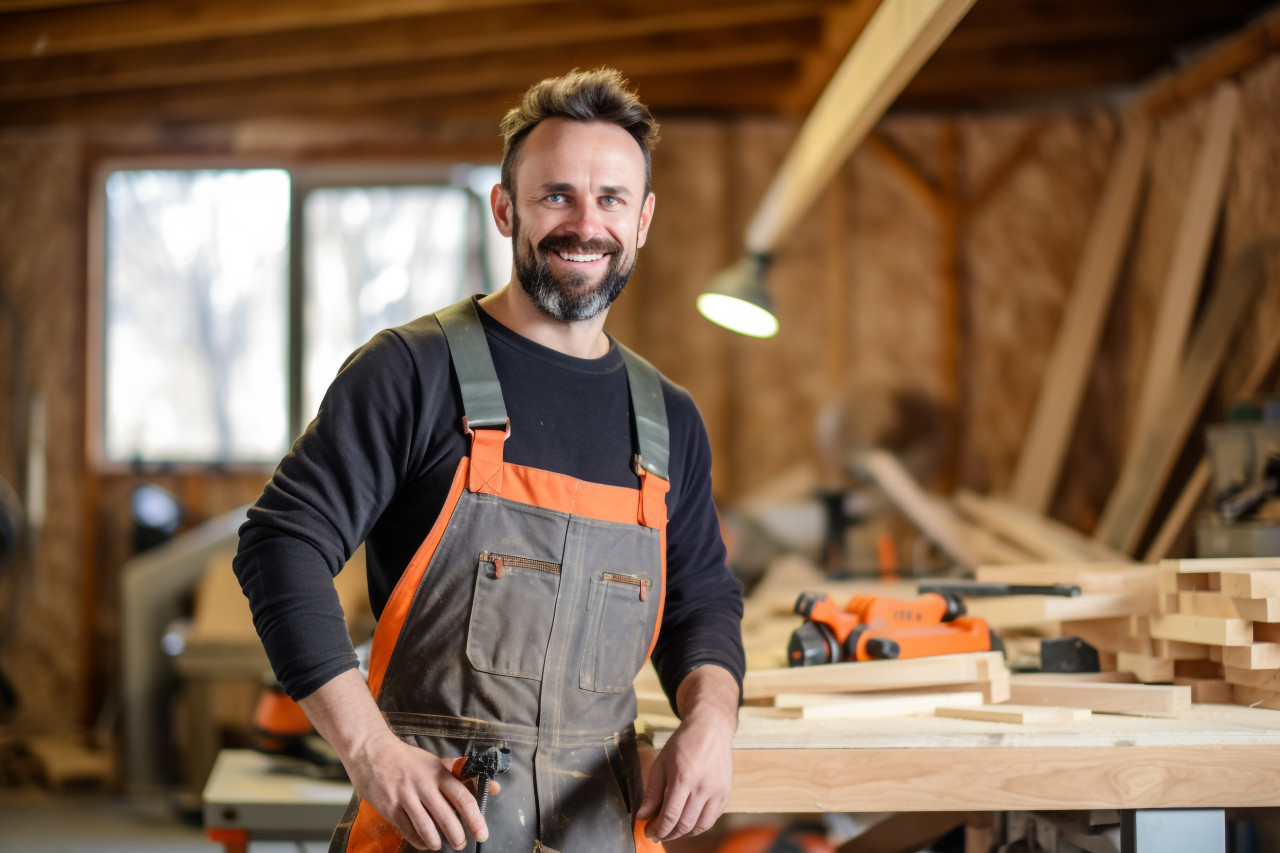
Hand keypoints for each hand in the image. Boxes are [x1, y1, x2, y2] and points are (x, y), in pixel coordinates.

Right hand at [295, 670, 499, 851]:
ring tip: (442, 845)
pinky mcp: (389, 807)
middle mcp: (423, 784)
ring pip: (426, 828)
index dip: (474, 818)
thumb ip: (464, 775)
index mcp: (438, 773)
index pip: (462, 797)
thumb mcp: (437, 762)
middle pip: (446, 817)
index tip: (482, 833)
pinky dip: (419, 841)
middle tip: (461, 843)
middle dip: (457, 836)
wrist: (372, 752)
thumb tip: (493, 787)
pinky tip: (425, 842)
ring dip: (437, 842)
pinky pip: (408, 830)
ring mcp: (405, 796)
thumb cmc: (408, 760)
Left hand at [634, 665, 737, 841]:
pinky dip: (698, 826)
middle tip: (658, 833)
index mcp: (683, 777)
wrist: (711, 729)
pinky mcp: (725, 794)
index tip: (649, 832)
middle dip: (668, 834)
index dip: (657, 829)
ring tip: (671, 830)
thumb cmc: (683, 744)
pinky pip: (711, 819)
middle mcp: (703, 787)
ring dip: (683, 833)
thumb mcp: (661, 763)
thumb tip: (643, 816)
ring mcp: (717, 792)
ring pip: (699, 826)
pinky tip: (687, 822)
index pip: (670, 815)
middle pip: (684, 824)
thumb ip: (652, 792)